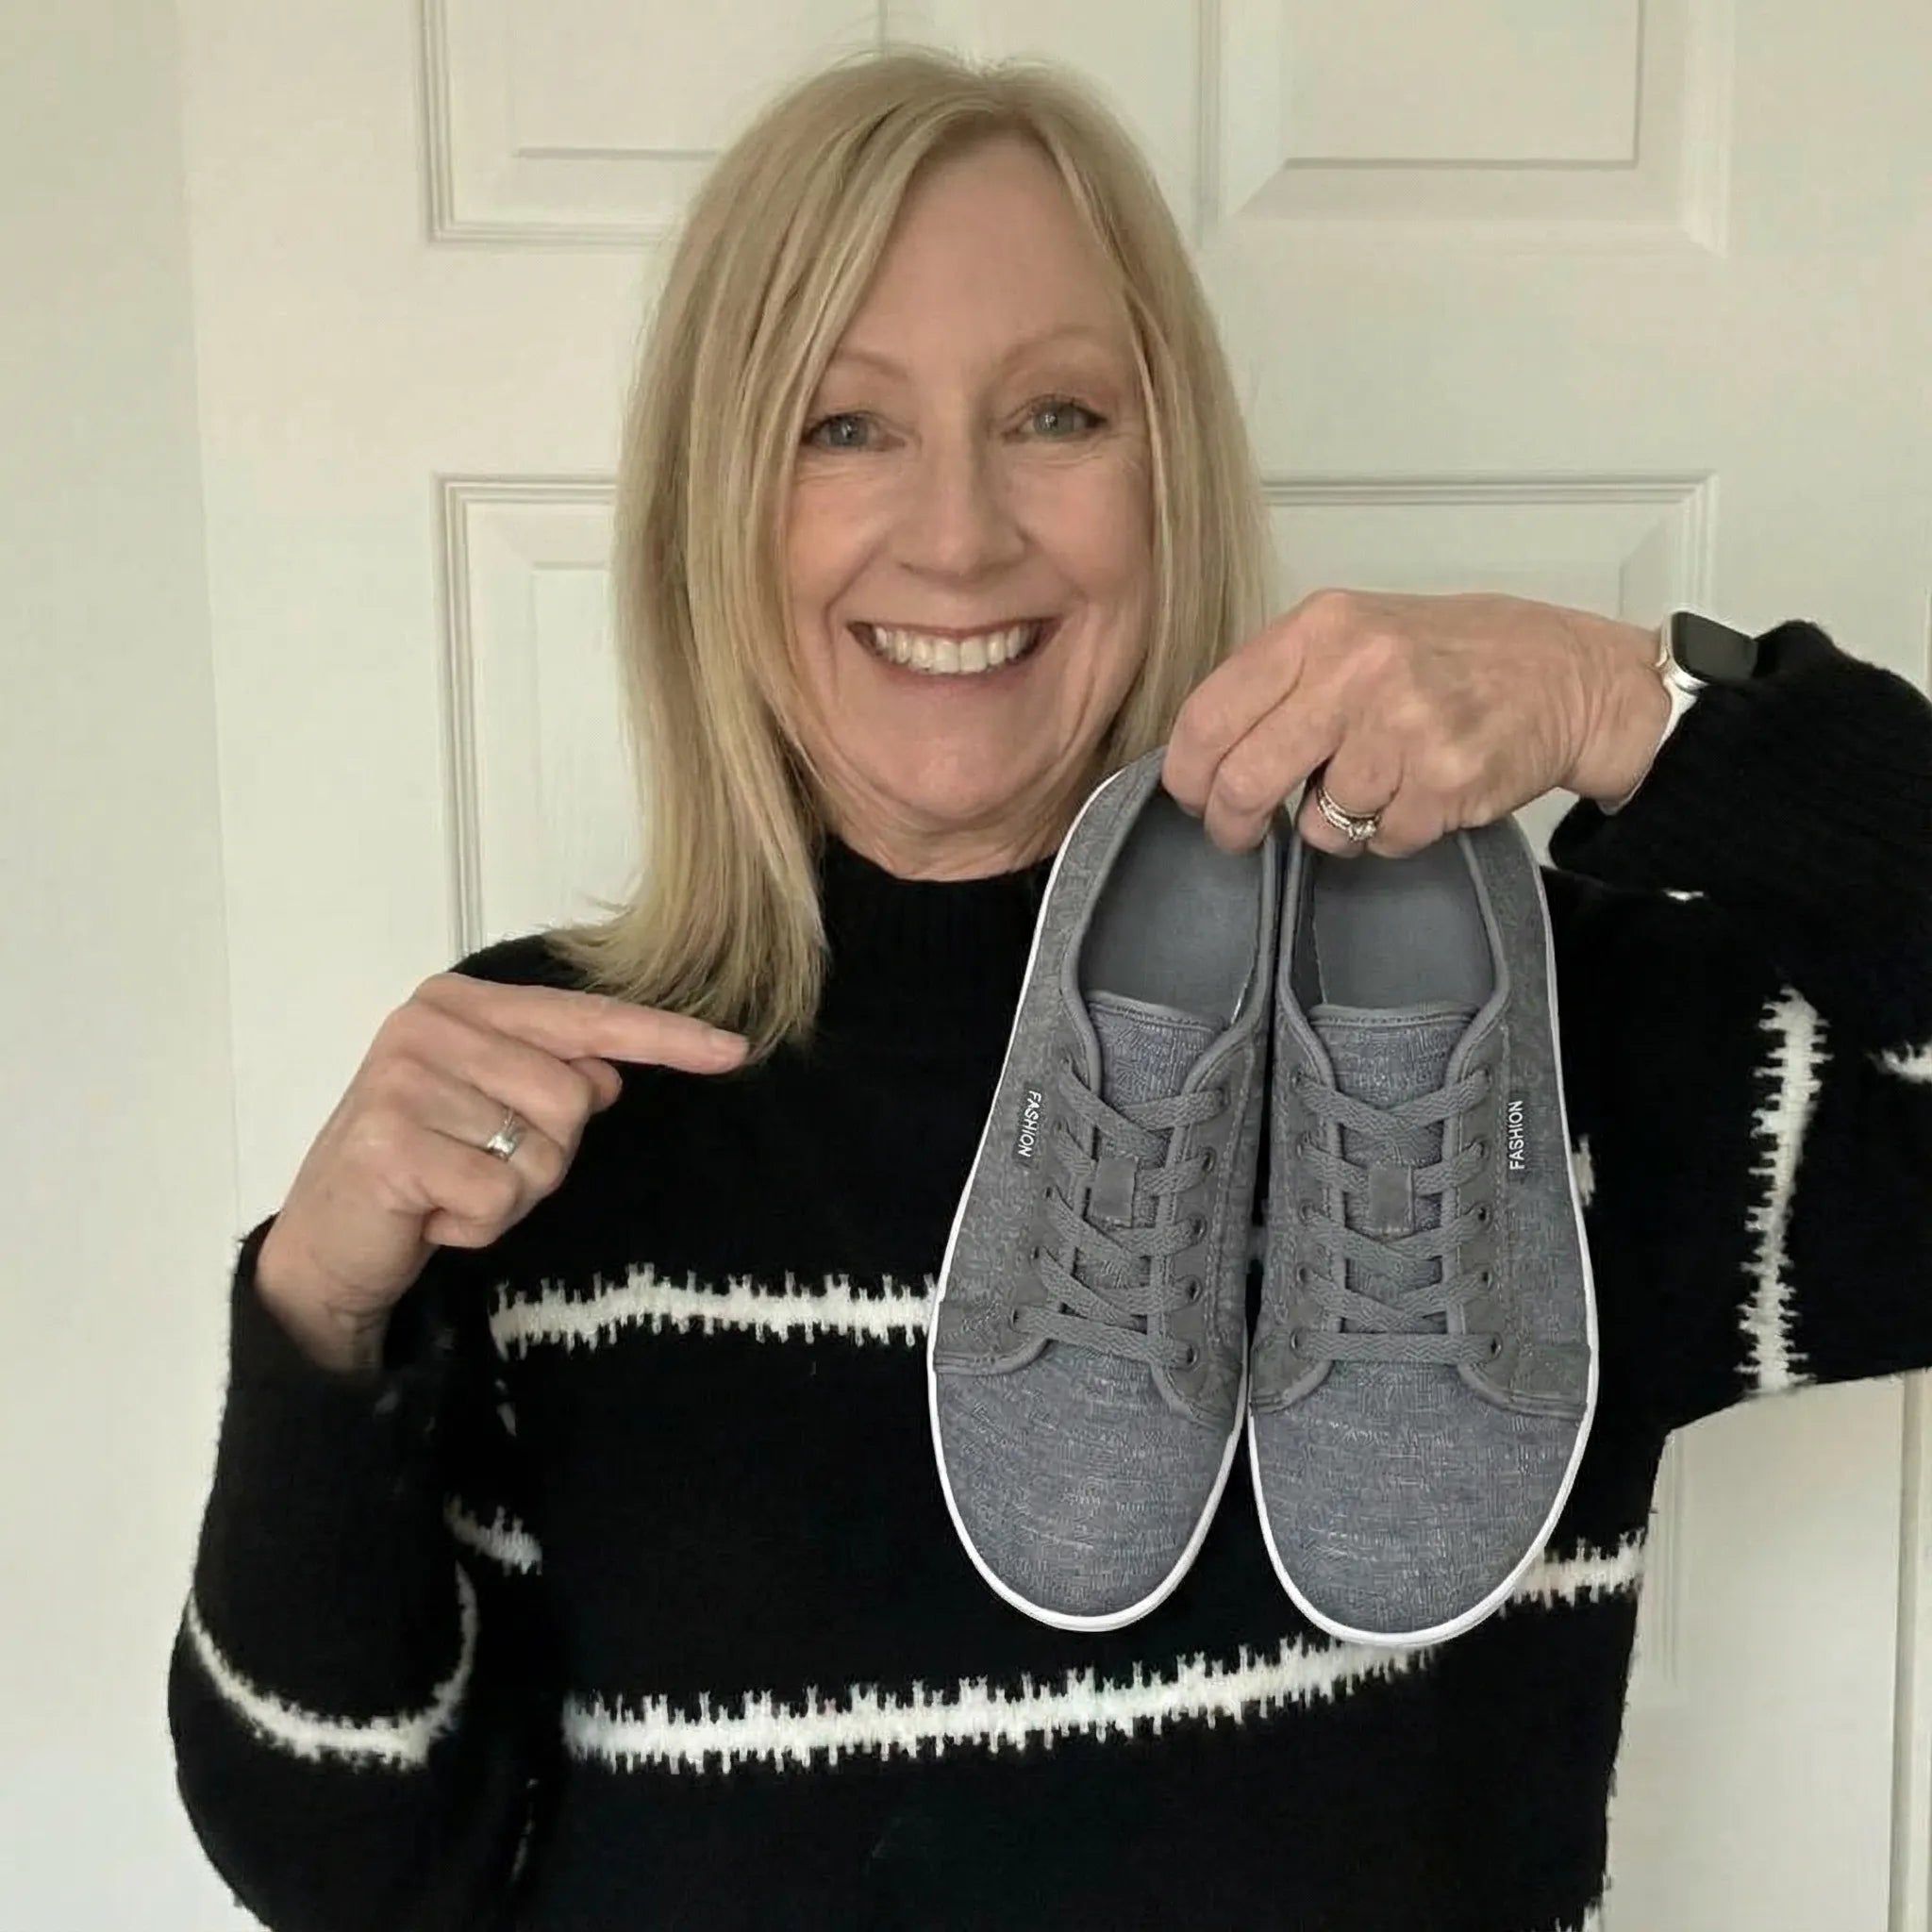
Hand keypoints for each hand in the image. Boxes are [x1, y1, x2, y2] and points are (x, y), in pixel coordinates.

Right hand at [256, 976, 747, 1370]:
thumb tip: (608, 1075)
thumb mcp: (496, 1109)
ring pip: (540, 1153)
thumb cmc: (426, 1165)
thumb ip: (555, 1078)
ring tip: (451, 1188)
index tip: (735, 1050)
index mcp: (461, 1002)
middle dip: (543, 1154)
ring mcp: (403, 1081)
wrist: (328, 1243)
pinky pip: (497, 1196)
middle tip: (476, 1165)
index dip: (666, 1038)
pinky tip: (432, 1216)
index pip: (586, 1019)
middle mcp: (428, 1025)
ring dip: (509, 1195)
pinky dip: (478, 1225)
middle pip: (573, 1098)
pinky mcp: (390, 1144)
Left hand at [1161, 588, 1668, 855]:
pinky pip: (1380, 841)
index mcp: (1320, 628)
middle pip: (1246, 778)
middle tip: (1240, 835)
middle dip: (1233, 823)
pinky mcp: (1446, 782)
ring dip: (1334, 826)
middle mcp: (1358, 670)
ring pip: (1318, 823)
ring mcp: (1405, 727)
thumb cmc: (1449, 658)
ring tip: (1375, 789)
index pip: (1211, 712)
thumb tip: (1204, 756)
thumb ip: (1283, 682)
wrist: (1569, 674)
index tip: (1191, 796)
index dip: (1186, 771)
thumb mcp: (1357, 635)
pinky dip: (1391, 834)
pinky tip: (1420, 795)